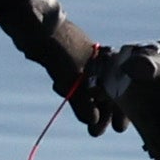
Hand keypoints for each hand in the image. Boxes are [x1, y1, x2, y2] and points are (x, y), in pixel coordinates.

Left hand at [23, 8, 128, 128]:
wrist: (37, 27)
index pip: (122, 91)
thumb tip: (92, 121)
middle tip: (96, 133)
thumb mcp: (73, 80)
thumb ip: (82, 103)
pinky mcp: (67, 61)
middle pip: (106, 92)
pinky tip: (62, 93)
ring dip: (85, 105)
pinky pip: (74, 82)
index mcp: (110, 62)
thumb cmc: (61, 50)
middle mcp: (101, 61)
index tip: (119, 128)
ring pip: (89, 88)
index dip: (120, 111)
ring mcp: (84, 61)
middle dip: (101, 113)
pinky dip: (72, 92)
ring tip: (87, 122)